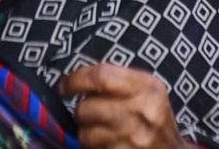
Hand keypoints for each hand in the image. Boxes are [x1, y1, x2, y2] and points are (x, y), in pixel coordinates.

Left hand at [60, 64, 183, 147]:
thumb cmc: (154, 116)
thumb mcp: (146, 90)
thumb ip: (117, 81)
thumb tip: (76, 80)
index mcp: (147, 87)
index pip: (100, 77)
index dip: (75, 80)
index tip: (64, 86)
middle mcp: (142, 113)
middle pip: (86, 108)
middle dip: (82, 110)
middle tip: (91, 112)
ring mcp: (134, 139)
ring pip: (85, 134)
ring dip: (87, 132)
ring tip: (102, 129)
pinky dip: (95, 146)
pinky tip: (108, 142)